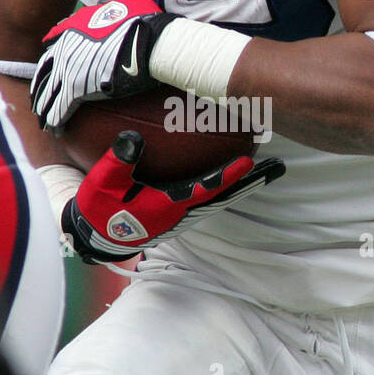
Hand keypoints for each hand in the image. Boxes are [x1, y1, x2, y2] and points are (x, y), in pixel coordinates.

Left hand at [30, 0, 174, 131]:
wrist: (149, 41)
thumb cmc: (145, 24)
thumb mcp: (125, 6)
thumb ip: (112, 10)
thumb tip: (115, 8)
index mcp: (74, 29)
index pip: (51, 48)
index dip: (47, 65)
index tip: (46, 75)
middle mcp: (65, 48)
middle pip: (44, 73)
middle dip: (39, 88)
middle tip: (38, 101)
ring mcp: (68, 69)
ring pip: (47, 94)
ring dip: (43, 108)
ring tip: (42, 121)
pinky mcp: (77, 89)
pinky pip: (59, 109)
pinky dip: (55, 121)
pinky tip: (54, 130)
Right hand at [62, 130, 284, 263]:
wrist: (96, 236)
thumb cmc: (99, 210)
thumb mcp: (102, 185)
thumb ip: (118, 162)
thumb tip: (132, 139)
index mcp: (167, 206)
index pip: (205, 189)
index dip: (227, 176)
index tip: (249, 162)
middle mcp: (181, 213)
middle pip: (224, 197)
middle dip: (250, 182)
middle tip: (277, 168)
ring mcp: (182, 215)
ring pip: (221, 199)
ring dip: (244, 185)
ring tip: (267, 170)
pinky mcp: (178, 214)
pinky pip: (210, 198)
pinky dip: (228, 187)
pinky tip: (237, 175)